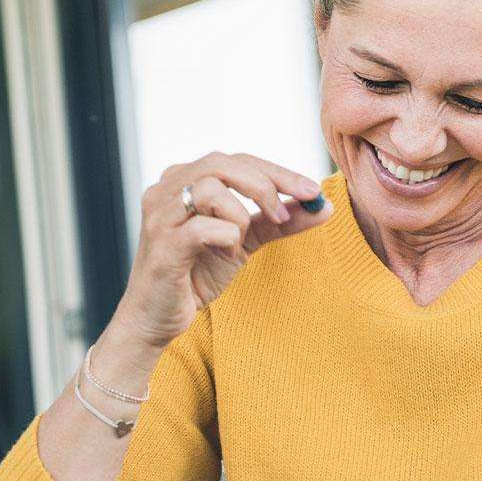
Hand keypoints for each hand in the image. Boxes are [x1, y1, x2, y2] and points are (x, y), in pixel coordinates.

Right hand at [114, 151, 329, 350]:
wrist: (158, 320)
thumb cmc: (196, 275)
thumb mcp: (245, 241)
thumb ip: (279, 221)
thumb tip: (324, 205)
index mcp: (184, 179)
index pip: (237, 160)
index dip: (277, 171)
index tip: (312, 191)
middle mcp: (166, 189)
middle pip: (222, 163)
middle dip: (266, 185)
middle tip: (288, 212)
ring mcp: (160, 215)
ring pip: (210, 188)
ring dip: (240, 216)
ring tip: (240, 245)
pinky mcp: (162, 245)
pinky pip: (202, 227)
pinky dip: (227, 240)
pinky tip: (226, 257)